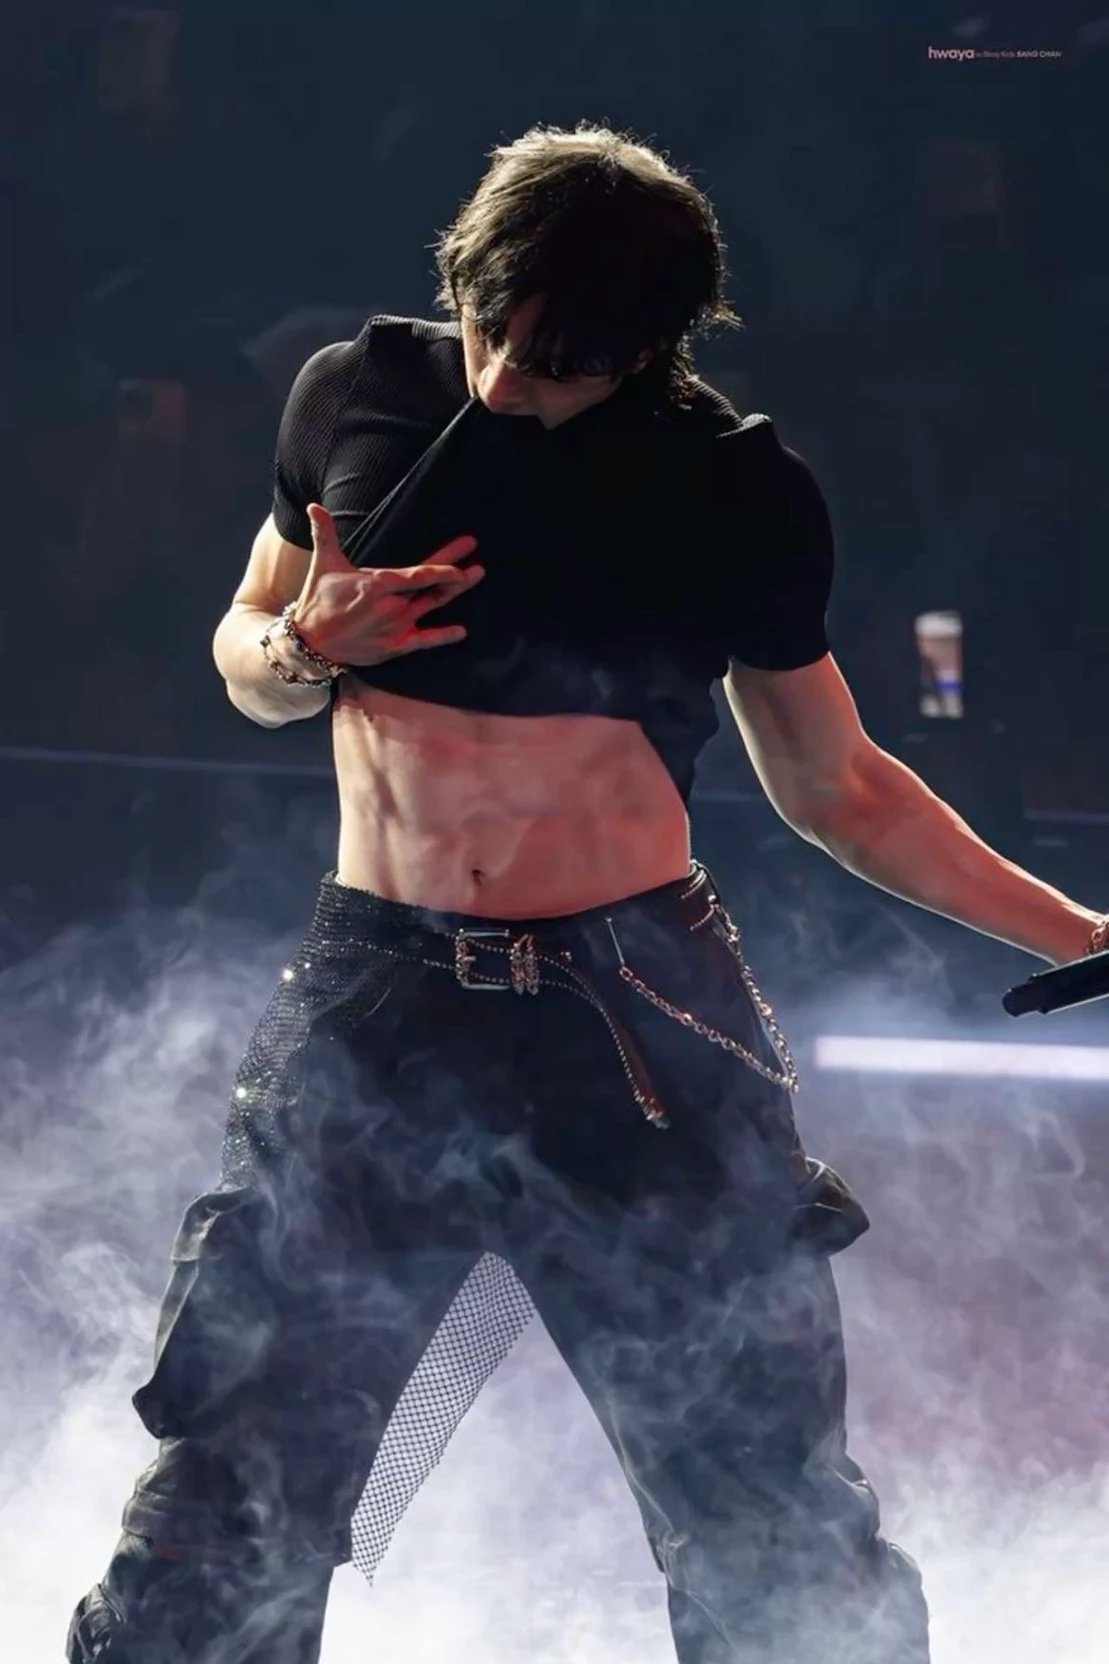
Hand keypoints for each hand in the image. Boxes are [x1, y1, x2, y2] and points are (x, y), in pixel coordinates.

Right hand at [292, 504, 482, 666]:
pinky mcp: (393, 646)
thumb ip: (324, 533)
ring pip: (431, 608)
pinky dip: (443, 637)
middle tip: (480, 565)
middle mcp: (392, 605)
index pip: (421, 571)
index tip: (466, 547)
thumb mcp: (323, 564)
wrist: (310, 642)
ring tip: (475, 577)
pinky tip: (461, 631)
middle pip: (432, 588)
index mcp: (378, 584)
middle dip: (459, 575)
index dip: (446, 561)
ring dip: (454, 594)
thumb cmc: (318, 600)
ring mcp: (395, 627)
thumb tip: (313, 505)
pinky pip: (424, 641)